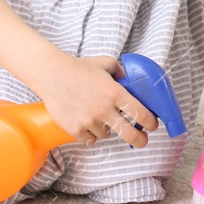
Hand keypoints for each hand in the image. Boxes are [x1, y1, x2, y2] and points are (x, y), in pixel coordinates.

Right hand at [34, 54, 158, 148]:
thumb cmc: (79, 67)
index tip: (152, 125)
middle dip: (140, 139)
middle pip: (129, 133)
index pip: (141, 113)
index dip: (150, 122)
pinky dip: (92, 135)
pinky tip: (89, 125)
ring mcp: (89, 121)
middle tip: (142, 140)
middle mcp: (104, 109)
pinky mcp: (75, 129)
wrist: (51, 74)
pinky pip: (90, 140)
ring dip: (108, 129)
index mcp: (115, 93)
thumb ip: (122, 72)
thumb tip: (132, 81)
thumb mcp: (106, 63)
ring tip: (100, 118)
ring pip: (107, 135)